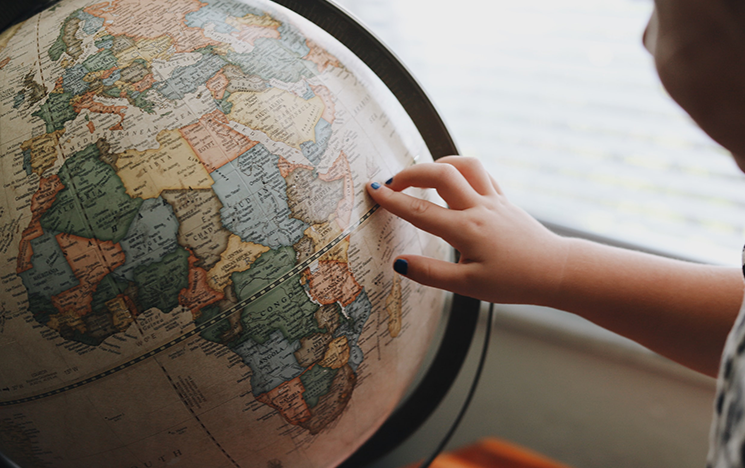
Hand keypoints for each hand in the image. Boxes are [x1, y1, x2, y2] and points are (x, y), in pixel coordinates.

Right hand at [366, 156, 569, 304]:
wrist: (555, 271)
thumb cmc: (515, 282)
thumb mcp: (469, 287)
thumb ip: (431, 274)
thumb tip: (399, 263)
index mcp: (466, 230)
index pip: (420, 210)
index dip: (392, 200)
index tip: (373, 191)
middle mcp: (479, 208)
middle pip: (440, 174)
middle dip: (411, 173)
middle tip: (391, 183)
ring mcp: (494, 200)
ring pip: (464, 165)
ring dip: (439, 164)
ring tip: (421, 177)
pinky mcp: (504, 200)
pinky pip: (481, 174)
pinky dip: (462, 171)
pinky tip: (453, 181)